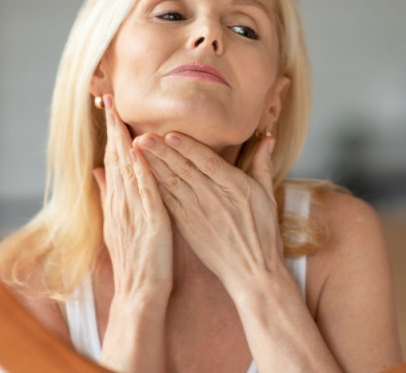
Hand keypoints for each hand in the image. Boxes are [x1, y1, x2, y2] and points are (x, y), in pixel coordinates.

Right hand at [93, 94, 172, 298]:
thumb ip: (108, 195)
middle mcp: (121, 202)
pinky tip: (138, 150)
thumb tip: (97, 169)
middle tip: (110, 96)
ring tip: (119, 112)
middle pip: (114, 157)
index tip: (109, 106)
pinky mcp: (149, 221)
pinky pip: (144, 190)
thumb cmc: (135, 259)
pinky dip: (140, 169)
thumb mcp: (118, 224)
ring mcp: (133, 210)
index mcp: (117, 201)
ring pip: (126, 168)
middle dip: (112, 126)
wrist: (138, 291)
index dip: (110, 132)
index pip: (112, 159)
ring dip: (122, 140)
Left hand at [137, 132, 281, 293]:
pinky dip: (154, 188)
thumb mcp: (268, 196)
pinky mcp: (187, 226)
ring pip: (172, 184)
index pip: (207, 162)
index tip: (170, 133)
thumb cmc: (263, 233)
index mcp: (235, 187)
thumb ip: (263, 165)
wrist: (252, 272)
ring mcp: (198, 213)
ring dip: (153, 166)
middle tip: (143, 136)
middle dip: (162, 152)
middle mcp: (214, 198)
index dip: (188, 147)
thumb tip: (268, 139)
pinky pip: (168, 203)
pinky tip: (141, 176)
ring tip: (137, 150)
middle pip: (184, 170)